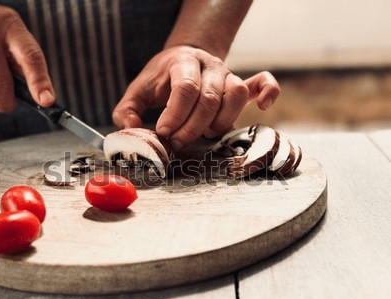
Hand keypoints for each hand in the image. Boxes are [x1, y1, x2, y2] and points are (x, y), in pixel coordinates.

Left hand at [113, 45, 279, 150]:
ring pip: (236, 97)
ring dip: (220, 122)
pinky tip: (263, 108)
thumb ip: (127, 111)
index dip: (175, 114)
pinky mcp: (241, 84)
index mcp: (182, 62)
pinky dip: (268, 92)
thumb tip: (132, 129)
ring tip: (204, 135)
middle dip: (192, 128)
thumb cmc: (160, 80)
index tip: (163, 132)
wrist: (183, 59)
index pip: (186, 88)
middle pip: (210, 98)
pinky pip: (262, 83)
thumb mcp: (138, 91)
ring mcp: (229, 74)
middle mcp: (210, 66)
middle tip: (176, 142)